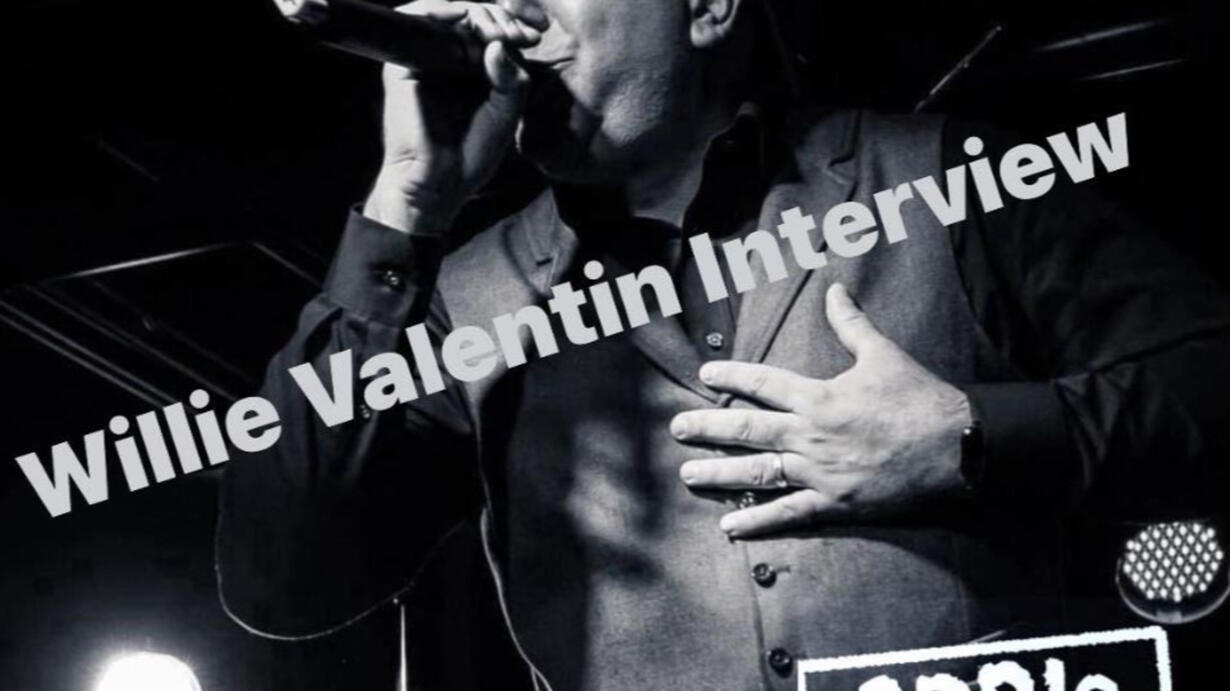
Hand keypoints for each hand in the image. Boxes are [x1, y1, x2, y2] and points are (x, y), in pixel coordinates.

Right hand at [363, 0, 548, 233]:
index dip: (514, 22)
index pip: (494, 29)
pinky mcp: (403, 63)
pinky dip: (441, 10)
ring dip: (478, 13)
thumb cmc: (472, 153)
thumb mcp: (507, 112)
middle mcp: (450, 59)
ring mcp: (427, 59)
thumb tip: (498, 44)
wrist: (440, 182)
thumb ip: (512, 77)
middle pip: (474, 15)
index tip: (536, 34)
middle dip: (500, 17)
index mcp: (476, 69)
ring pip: (450, 12)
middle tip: (517, 35)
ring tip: (497, 32)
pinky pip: (417, 19)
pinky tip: (464, 19)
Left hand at [671, 283, 972, 537]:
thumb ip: (852, 323)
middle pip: (747, 430)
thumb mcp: (883, 354)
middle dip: (707, 427)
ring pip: (757, 472)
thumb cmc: (920, 399)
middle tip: (675, 428)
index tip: (706, 373)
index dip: (731, 376)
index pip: (762, 382)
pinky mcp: (835, 503)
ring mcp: (820, 473)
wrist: (958, 447)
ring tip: (687, 474)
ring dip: (719, 474)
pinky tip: (729, 526)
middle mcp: (810, 435)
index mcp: (819, 397)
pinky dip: (757, 521)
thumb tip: (835, 287)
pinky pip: (788, 514)